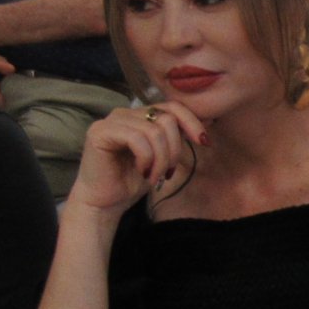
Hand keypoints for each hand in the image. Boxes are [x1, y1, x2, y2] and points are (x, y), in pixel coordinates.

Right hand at [66, 100, 209, 216]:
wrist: (105, 202)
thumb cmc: (132, 180)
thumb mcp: (163, 155)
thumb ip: (176, 136)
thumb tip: (208, 120)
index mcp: (140, 116)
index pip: (173, 106)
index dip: (192, 122)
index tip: (204, 143)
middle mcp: (125, 113)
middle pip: (167, 118)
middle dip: (175, 149)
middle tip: (168, 172)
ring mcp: (111, 120)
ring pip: (154, 131)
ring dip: (161, 159)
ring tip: (155, 177)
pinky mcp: (100, 132)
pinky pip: (137, 138)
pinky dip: (146, 158)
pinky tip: (142, 171)